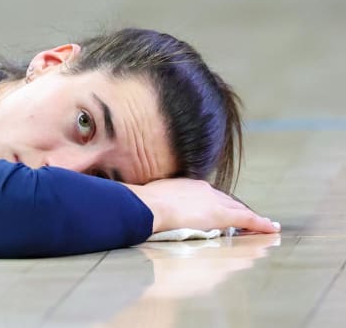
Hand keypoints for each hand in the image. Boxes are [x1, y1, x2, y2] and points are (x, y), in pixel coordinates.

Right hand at [123, 178, 279, 233]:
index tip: (217, 210)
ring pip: (237, 210)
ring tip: (260, 226)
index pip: (208, 196)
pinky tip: (271, 228)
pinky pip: (246, 219)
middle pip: (226, 200)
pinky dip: (259, 224)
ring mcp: (213, 200)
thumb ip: (155, 201)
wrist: (149, 205)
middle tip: (246, 220)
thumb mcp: (150, 198)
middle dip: (236, 210)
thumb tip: (145, 205)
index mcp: (187, 185)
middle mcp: (204, 189)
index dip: (216, 204)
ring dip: (248, 219)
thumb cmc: (142, 204)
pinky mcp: (221, 214)